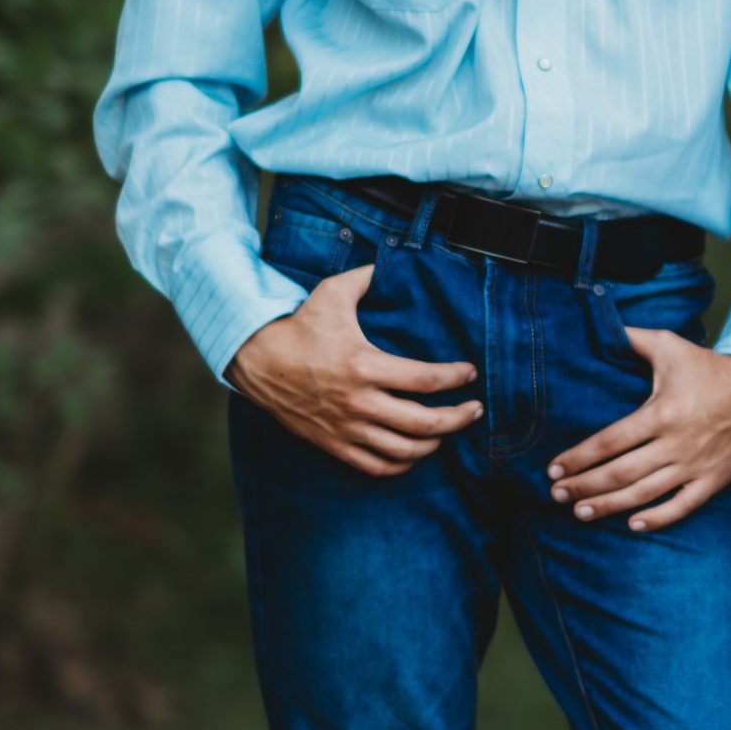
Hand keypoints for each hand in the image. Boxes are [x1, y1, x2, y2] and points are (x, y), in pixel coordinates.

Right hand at [229, 267, 481, 475]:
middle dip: (459, 418)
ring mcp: (346, 427)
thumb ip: (368, 278)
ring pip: (405, 451)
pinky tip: (415, 453)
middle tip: (474, 409)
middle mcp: (358, 402)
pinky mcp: (334, 443)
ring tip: (448, 431)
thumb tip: (392, 262)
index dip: (456, 378)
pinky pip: (376, 466)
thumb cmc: (298, 326)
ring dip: (435, 444)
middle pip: (425, 424)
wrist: (255, 361)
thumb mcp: (332, 293)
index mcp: (364, 365)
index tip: (471, 373)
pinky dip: (402, 465)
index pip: (426, 379)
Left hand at [546, 333, 730, 531]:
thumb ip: (632, 339)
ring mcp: (695, 465)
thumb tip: (599, 325)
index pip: (610, 442)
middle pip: (620, 473)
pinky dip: (657, 518)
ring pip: (644, 494)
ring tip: (581, 513)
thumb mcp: (670, 346)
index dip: (579, 458)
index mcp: (661, 412)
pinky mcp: (713, 480)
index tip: (554, 469)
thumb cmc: (710, 367)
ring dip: (609, 506)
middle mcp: (676, 443)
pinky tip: (632, 524)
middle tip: (557, 495)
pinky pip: (682, 506)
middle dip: (584, 487)